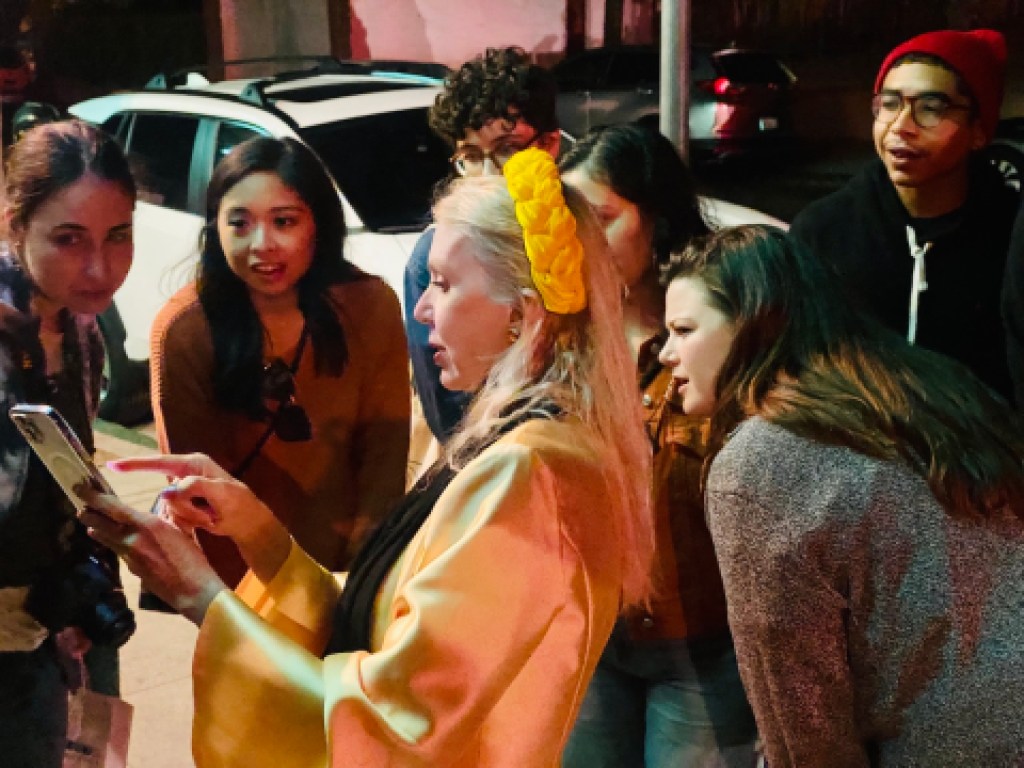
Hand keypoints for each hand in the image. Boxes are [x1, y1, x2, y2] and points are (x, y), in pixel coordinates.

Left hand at [79, 489, 224, 625]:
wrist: (191, 590)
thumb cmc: (193, 557)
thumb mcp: (181, 528)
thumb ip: (165, 516)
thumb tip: (160, 506)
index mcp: (146, 524)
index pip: (112, 508)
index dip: (94, 497)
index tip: (80, 489)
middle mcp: (131, 539)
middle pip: (101, 524)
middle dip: (88, 514)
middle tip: (79, 507)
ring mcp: (129, 556)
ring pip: (106, 539)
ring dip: (96, 529)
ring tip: (89, 523)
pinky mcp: (131, 569)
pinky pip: (118, 551)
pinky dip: (112, 542)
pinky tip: (113, 541)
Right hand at [108, 453, 291, 582]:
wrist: (248, 522)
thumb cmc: (239, 503)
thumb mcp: (222, 493)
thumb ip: (195, 487)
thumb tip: (167, 490)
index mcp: (194, 464)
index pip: (159, 462)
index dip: (136, 465)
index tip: (112, 465)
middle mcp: (186, 474)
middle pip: (167, 493)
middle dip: (186, 508)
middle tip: (208, 514)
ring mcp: (185, 491)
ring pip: (169, 507)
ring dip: (190, 516)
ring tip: (212, 516)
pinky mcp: (184, 506)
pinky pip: (174, 516)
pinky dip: (189, 522)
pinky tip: (207, 520)